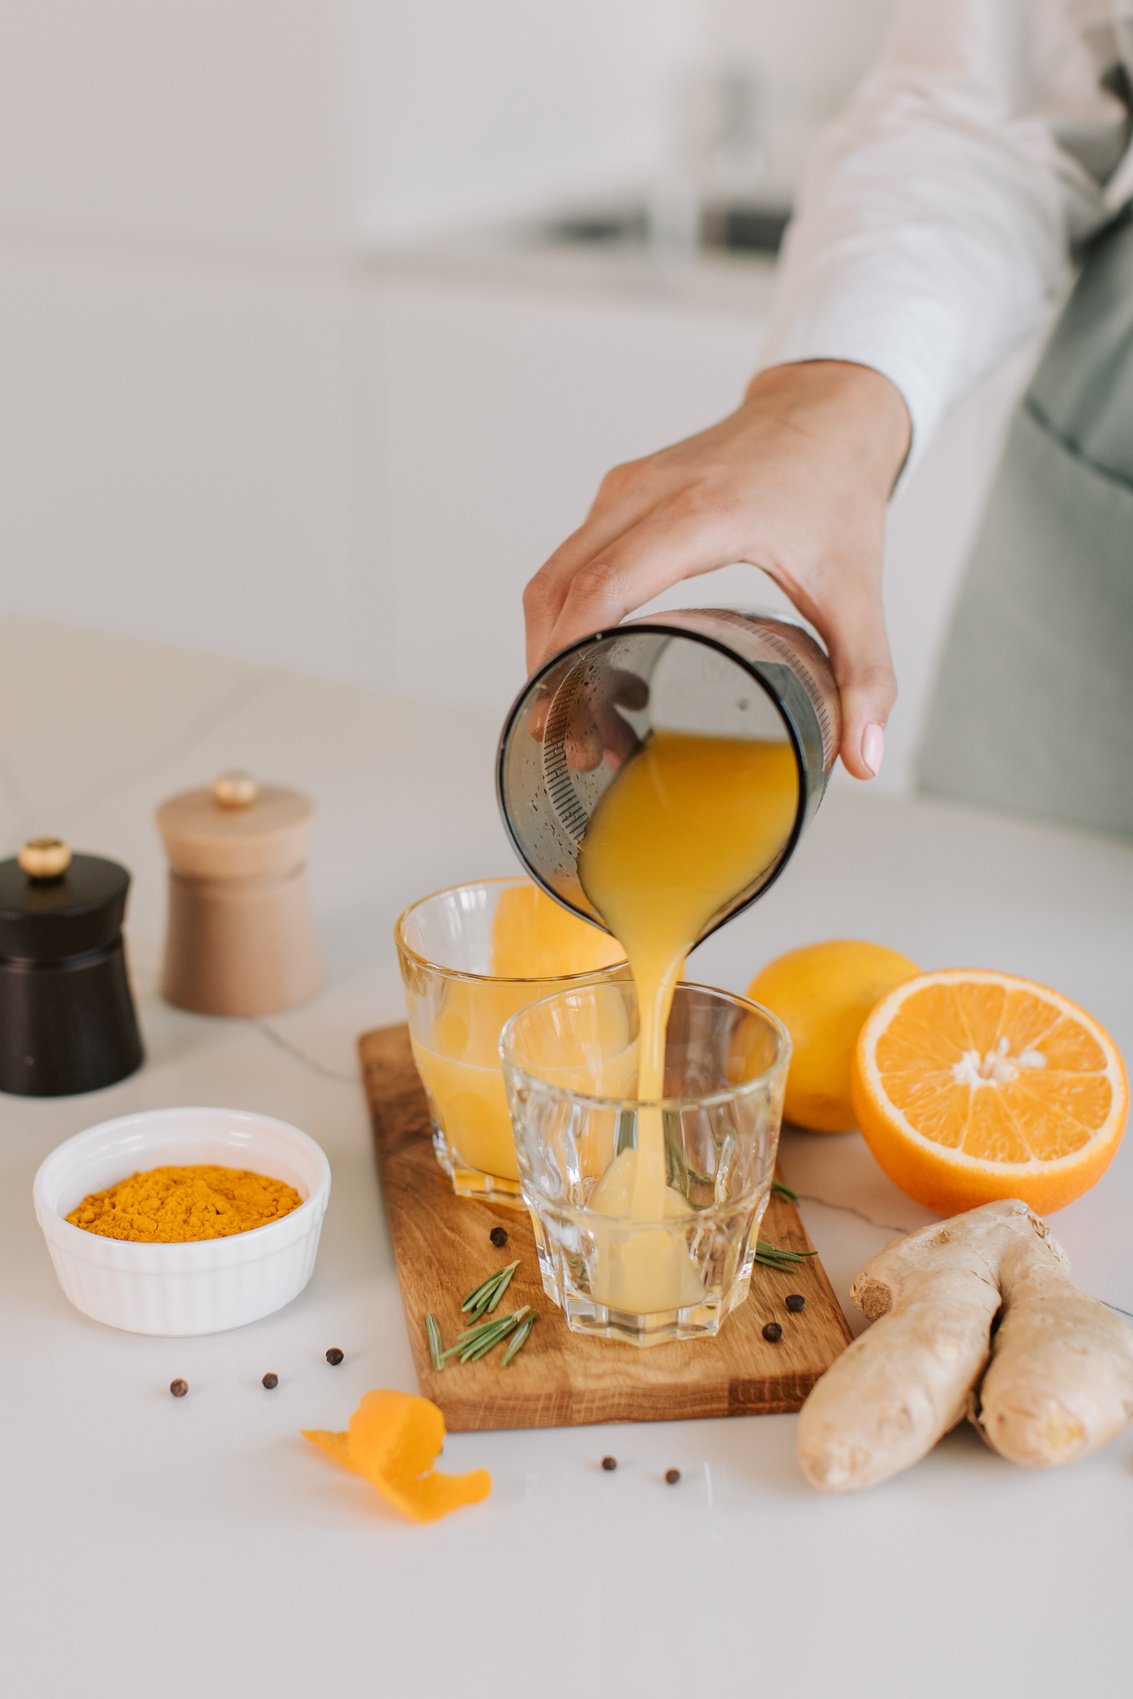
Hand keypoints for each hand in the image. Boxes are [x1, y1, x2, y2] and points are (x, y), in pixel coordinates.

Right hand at [522, 360, 910, 778]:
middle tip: (564, 736)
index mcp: (703, 514)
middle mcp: (650, 493)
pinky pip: (569, 559)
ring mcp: (627, 489)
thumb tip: (863, 757)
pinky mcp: (619, 494)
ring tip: (570, 711)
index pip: (607, 584)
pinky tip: (586, 662)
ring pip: (555, 574)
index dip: (570, 650)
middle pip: (562, 587)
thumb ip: (865, 676)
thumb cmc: (835, 491)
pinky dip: (564, 615)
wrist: (827, 411)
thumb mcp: (857, 590)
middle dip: (550, 669)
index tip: (561, 710)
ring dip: (549, 645)